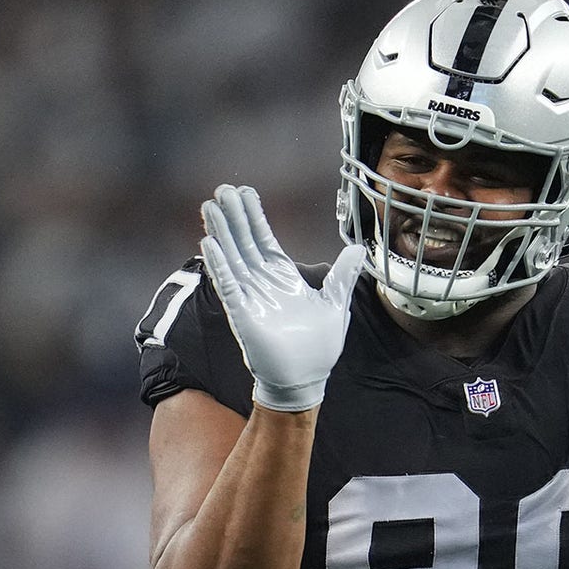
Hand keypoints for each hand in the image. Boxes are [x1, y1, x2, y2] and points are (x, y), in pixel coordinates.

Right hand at [200, 185, 365, 411]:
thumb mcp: (336, 303)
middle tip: (222, 188)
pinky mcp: (242, 314)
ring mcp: (250, 297)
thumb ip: (343, 275)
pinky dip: (219, 264)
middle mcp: (263, 284)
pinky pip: (228, 284)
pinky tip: (209, 243)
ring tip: (210, 206)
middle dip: (234, 216)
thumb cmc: (318, 347)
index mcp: (283, 278)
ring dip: (221, 233)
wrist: (306, 380)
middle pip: (244, 242)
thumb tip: (359, 249)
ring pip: (232, 258)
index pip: (265, 239)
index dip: (254, 216)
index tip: (244, 192)